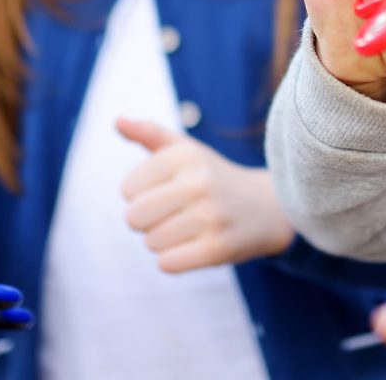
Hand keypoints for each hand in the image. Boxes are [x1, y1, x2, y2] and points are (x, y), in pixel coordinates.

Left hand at [118, 118, 293, 271]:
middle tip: (174, 213)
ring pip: (150, 242)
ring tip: (190, 228)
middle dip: (147, 220)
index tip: (167, 191)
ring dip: (163, 241)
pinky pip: (167, 264)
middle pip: (134, 218)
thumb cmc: (213, 177)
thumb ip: (150, 133)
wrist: (268, 207)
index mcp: (185, 156)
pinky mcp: (217, 249)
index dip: (141, 195)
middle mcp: (198, 183)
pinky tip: (195, 245)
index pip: (127, 189)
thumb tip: (118, 121)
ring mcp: (210, 217)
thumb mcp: (186, 149)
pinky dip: (174, 260)